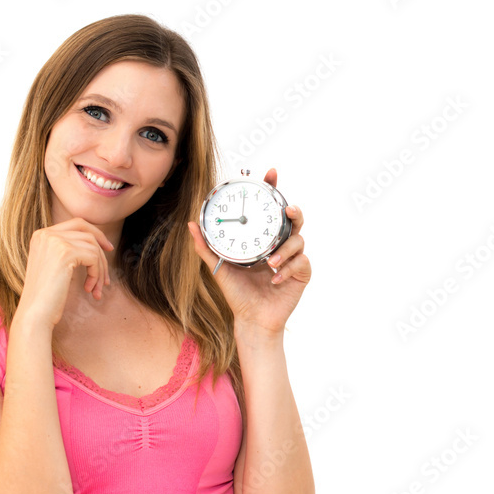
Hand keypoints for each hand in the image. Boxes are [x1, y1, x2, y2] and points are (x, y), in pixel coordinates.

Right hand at [16, 217, 112, 328]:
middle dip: (102, 248)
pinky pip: (94, 258)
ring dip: (100, 269)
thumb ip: (68, 250)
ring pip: (93, 247)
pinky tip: (89, 289)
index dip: (96, 233)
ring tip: (96, 288)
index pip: (76, 223)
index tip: (108, 248)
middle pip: (86, 231)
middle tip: (109, 266)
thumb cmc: (46, 296)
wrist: (34, 314)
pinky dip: (96, 274)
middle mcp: (46, 234)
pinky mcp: (65, 252)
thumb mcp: (55, 266)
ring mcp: (54, 241)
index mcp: (41, 235)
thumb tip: (95, 242)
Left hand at [187, 168, 310, 333]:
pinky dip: (288, 268)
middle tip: (287, 209)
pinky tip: (275, 278)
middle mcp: (280, 245)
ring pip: (299, 240)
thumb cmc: (237, 294)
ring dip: (286, 248)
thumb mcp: (218, 267)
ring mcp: (293, 259)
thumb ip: (206, 246)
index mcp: (263, 239)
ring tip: (271, 260)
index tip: (270, 173)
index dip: (273, 189)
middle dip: (293, 210)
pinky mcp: (301, 274)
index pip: (270, 210)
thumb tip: (190, 224)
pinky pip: (302, 262)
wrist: (251, 320)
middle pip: (293, 219)